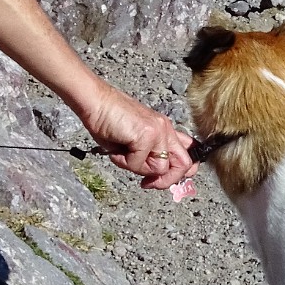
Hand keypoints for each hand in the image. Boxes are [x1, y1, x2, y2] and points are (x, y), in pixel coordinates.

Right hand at [77, 83, 198, 189]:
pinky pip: (139, 163)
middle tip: (147, 183)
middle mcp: (167, 129)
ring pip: (160, 168)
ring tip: (123, 155)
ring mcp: (159, 131)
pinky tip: (116, 150)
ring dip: (138, 169)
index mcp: (166, 130)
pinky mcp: (147, 134)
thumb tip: (156, 176)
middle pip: (185, 165)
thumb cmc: (109, 121)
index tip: (159, 180)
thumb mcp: (134, 141)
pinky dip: (123, 162)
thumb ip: (148, 155)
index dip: (178, 174)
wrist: (95, 102)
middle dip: (167, 180)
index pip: (188, 155)